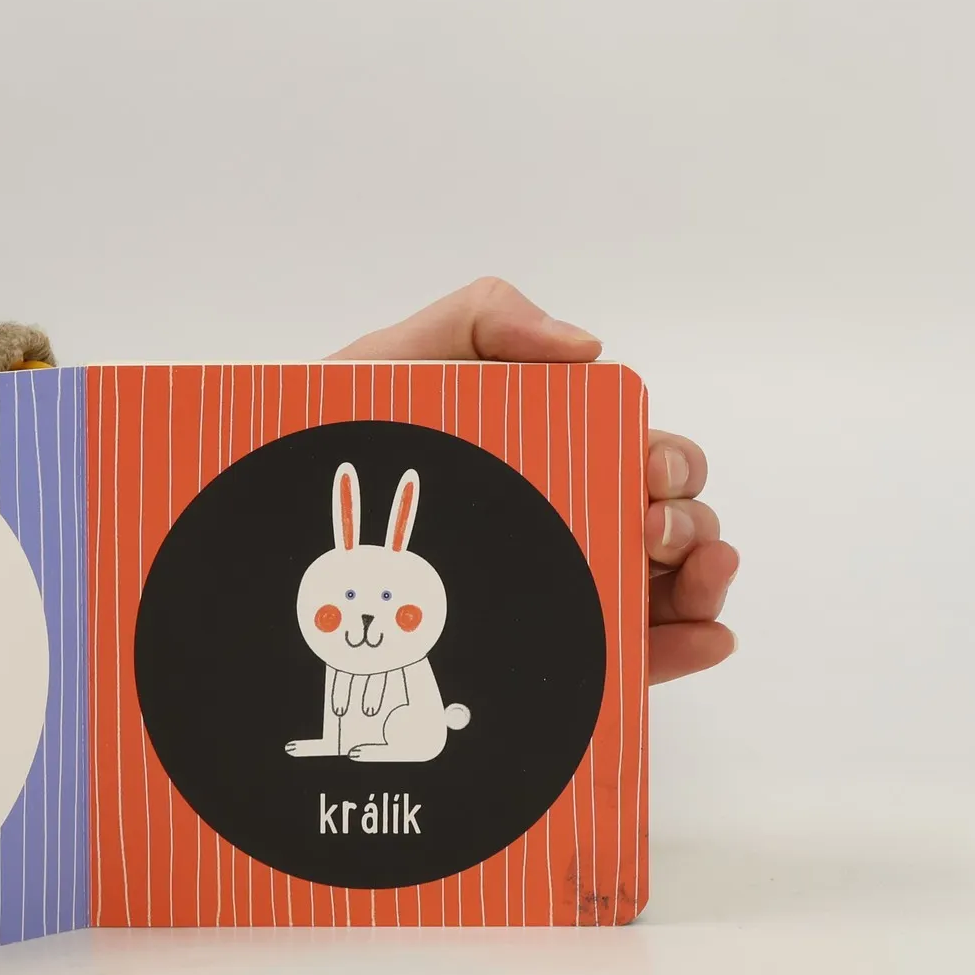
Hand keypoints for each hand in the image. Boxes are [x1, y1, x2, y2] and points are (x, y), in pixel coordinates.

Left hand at [329, 278, 737, 683]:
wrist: (267, 529)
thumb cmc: (335, 440)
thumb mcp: (395, 361)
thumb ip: (481, 322)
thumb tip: (587, 346)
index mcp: (546, 448)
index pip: (634, 447)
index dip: (664, 453)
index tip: (649, 465)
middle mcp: (565, 514)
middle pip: (666, 514)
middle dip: (687, 514)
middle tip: (652, 523)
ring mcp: (561, 583)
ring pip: (666, 581)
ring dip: (703, 574)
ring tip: (695, 576)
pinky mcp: (549, 648)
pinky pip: (634, 652)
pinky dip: (686, 644)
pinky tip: (707, 635)